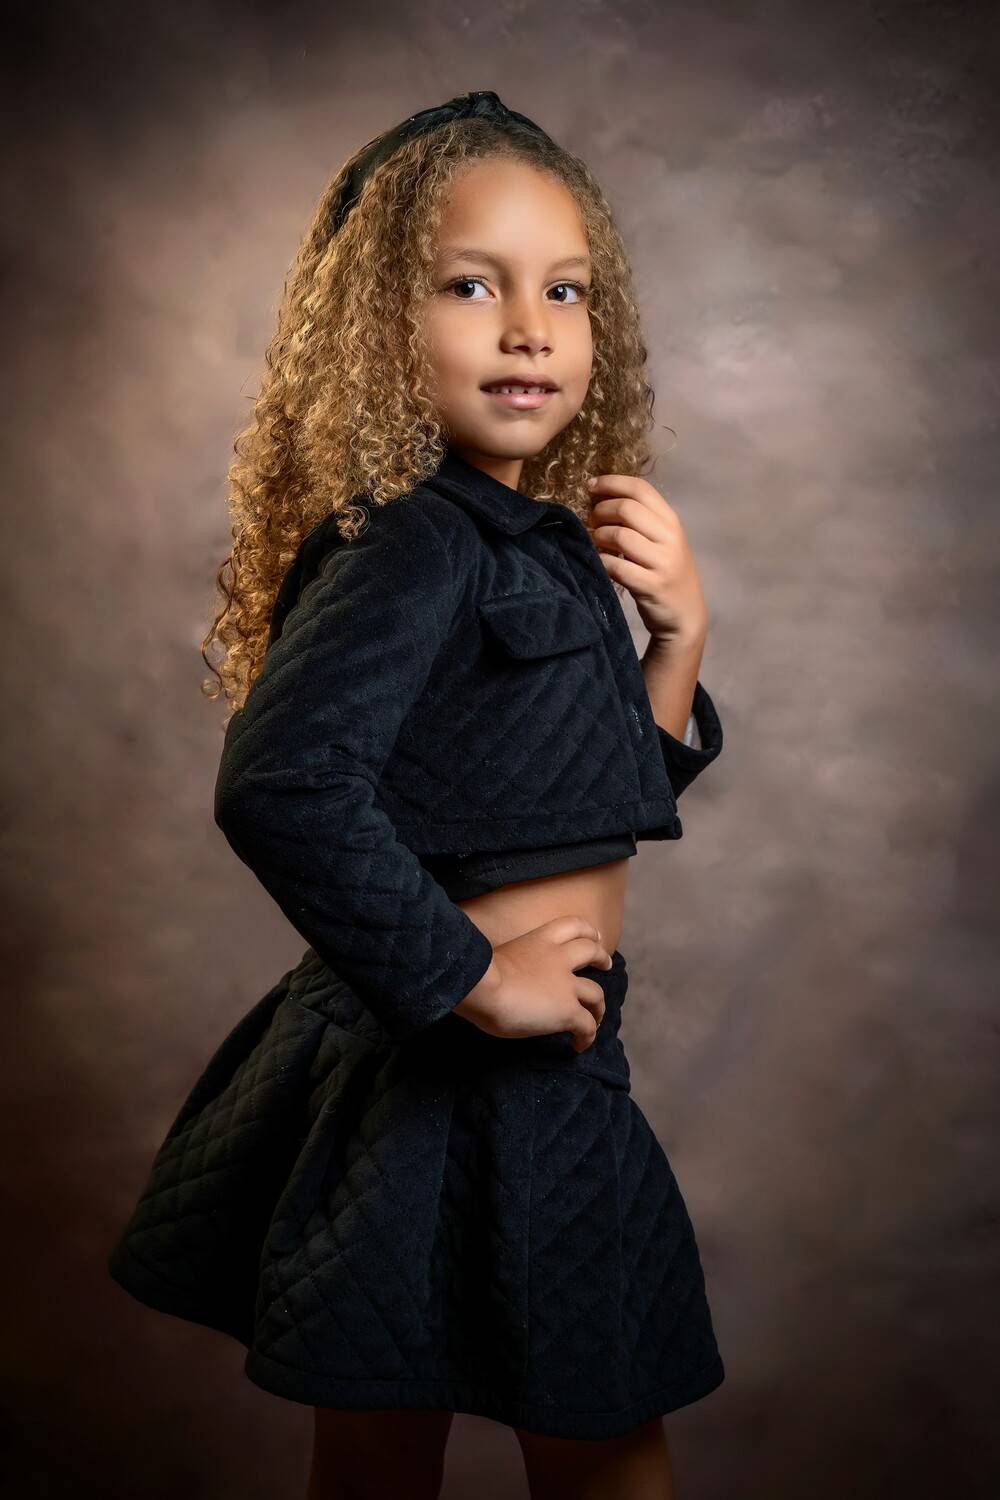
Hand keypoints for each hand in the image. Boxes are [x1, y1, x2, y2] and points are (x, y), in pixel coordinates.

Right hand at [454, 915, 612, 1051]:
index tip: (593, 936)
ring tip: (597, 1015)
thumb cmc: (479, 974)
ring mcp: (566, 986)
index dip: (586, 930)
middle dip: (601, 957)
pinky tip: (578, 1045)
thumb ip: (512, 965)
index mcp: (540, 941)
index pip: (571, 926)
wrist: (483, 987)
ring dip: (599, 1006)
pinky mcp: (568, 1011)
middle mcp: (558, 959)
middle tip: (605, 965)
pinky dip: (587, 1037)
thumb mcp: (498, 959)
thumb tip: (506, 980)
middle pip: (591, 951)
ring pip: (596, 994)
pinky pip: (587, 1026)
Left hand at [586, 473, 707, 646]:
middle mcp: (670, 538)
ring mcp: (663, 562)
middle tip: (591, 521)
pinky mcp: (652, 586)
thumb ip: (641, 520)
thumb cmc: (665, 573)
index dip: (611, 482)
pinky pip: (617, 566)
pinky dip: (601, 562)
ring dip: (598, 536)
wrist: (685, 615)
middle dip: (600, 511)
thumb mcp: (662, 541)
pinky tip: (599, 563)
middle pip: (626, 508)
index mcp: (671, 521)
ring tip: (594, 542)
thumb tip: (600, 497)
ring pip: (619, 535)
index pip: (640, 488)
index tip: (590, 486)